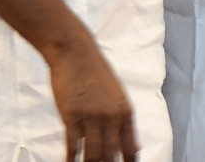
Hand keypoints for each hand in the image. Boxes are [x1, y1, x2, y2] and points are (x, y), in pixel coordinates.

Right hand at [0, 0, 137, 161]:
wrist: (77, 54)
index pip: (131, 147)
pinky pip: (73, 146)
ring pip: (93, 155)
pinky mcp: (72, 116)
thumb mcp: (117, 96)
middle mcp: (112, 116)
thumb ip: (122, 120)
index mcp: (126, 112)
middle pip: (111, 155)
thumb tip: (133, 147)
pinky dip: (71, 160)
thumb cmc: (96, 75)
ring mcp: (92, 117)